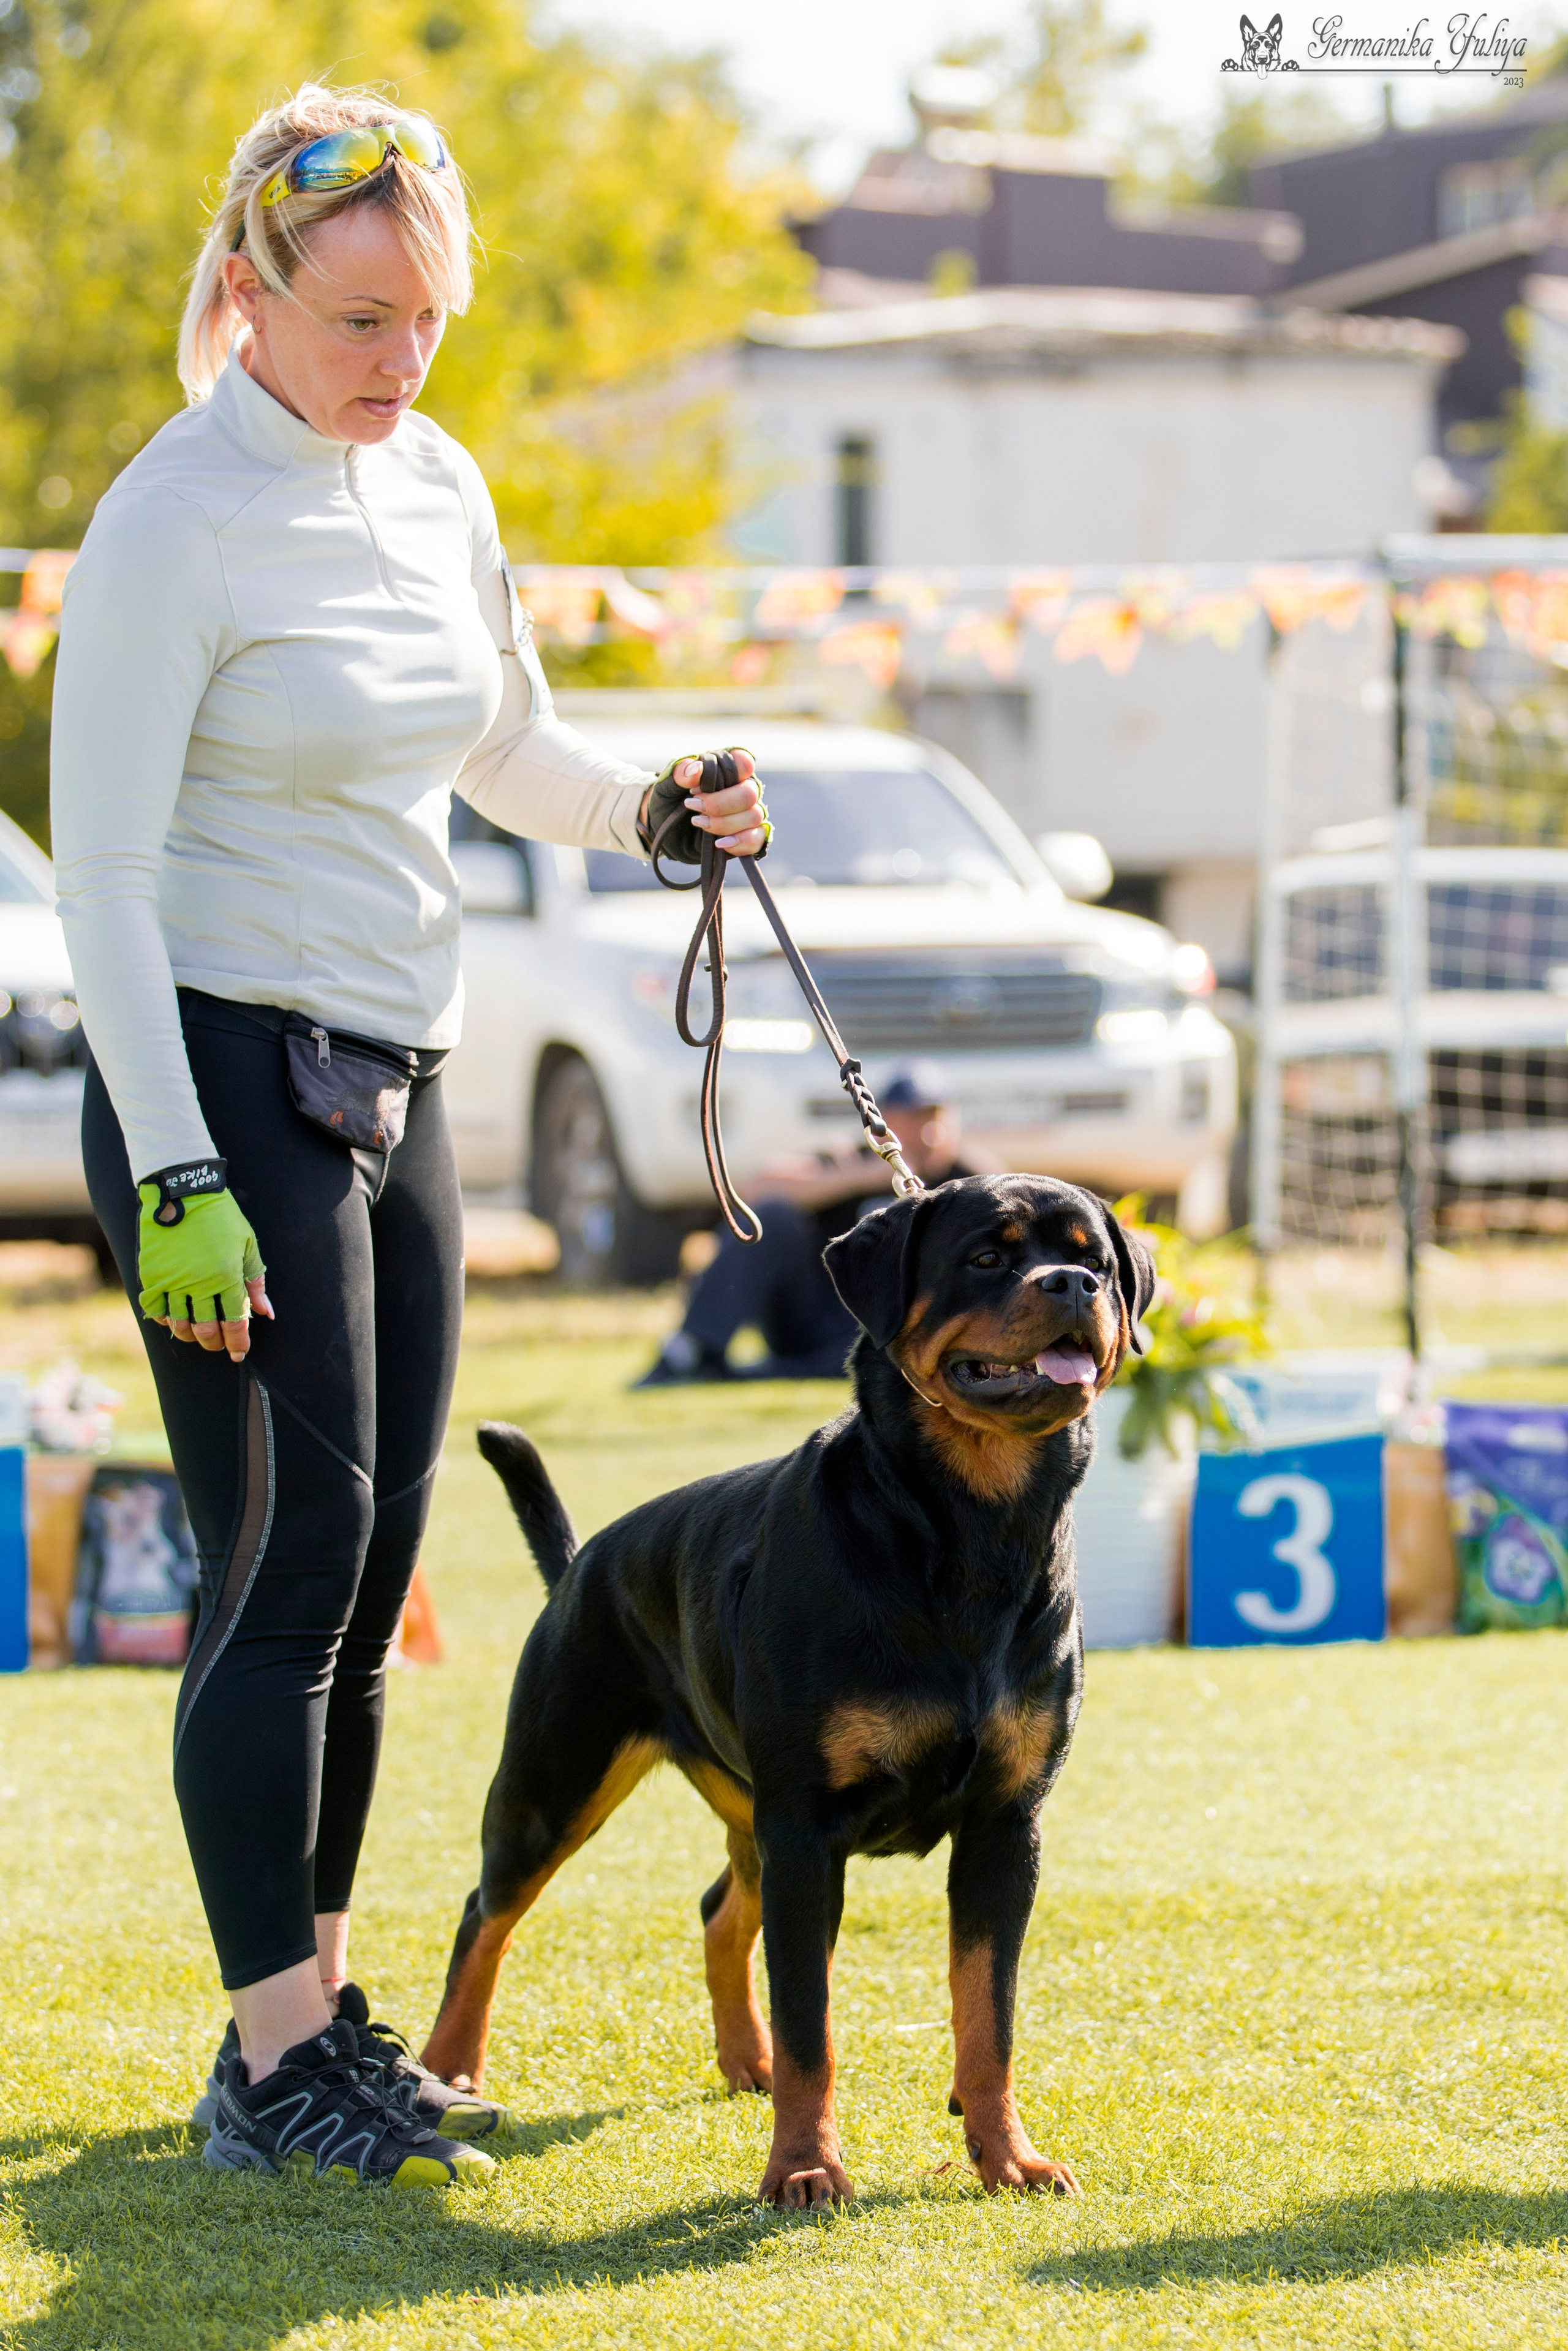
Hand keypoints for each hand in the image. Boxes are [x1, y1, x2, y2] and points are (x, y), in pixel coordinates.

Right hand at [136, 1163, 271, 1363]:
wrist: (183, 1190)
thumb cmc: (222, 1217)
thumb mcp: (247, 1244)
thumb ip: (256, 1281)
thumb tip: (266, 1313)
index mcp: (226, 1275)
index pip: (234, 1322)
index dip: (237, 1342)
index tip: (239, 1352)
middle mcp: (198, 1282)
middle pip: (205, 1330)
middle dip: (215, 1343)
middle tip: (218, 1344)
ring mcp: (171, 1279)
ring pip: (179, 1324)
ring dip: (190, 1335)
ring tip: (197, 1334)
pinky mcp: (150, 1274)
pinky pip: (154, 1308)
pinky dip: (164, 1319)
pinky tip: (173, 1319)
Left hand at [639, 747, 766, 862]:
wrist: (665, 832)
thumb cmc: (669, 803)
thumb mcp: (666, 785)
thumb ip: (680, 773)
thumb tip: (697, 769)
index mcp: (728, 769)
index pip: (744, 761)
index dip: (730, 771)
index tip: (698, 786)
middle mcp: (742, 789)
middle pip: (749, 793)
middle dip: (720, 804)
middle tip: (694, 807)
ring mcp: (747, 814)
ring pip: (754, 816)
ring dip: (723, 823)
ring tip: (698, 822)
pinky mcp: (747, 837)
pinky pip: (756, 840)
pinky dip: (739, 842)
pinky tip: (719, 843)